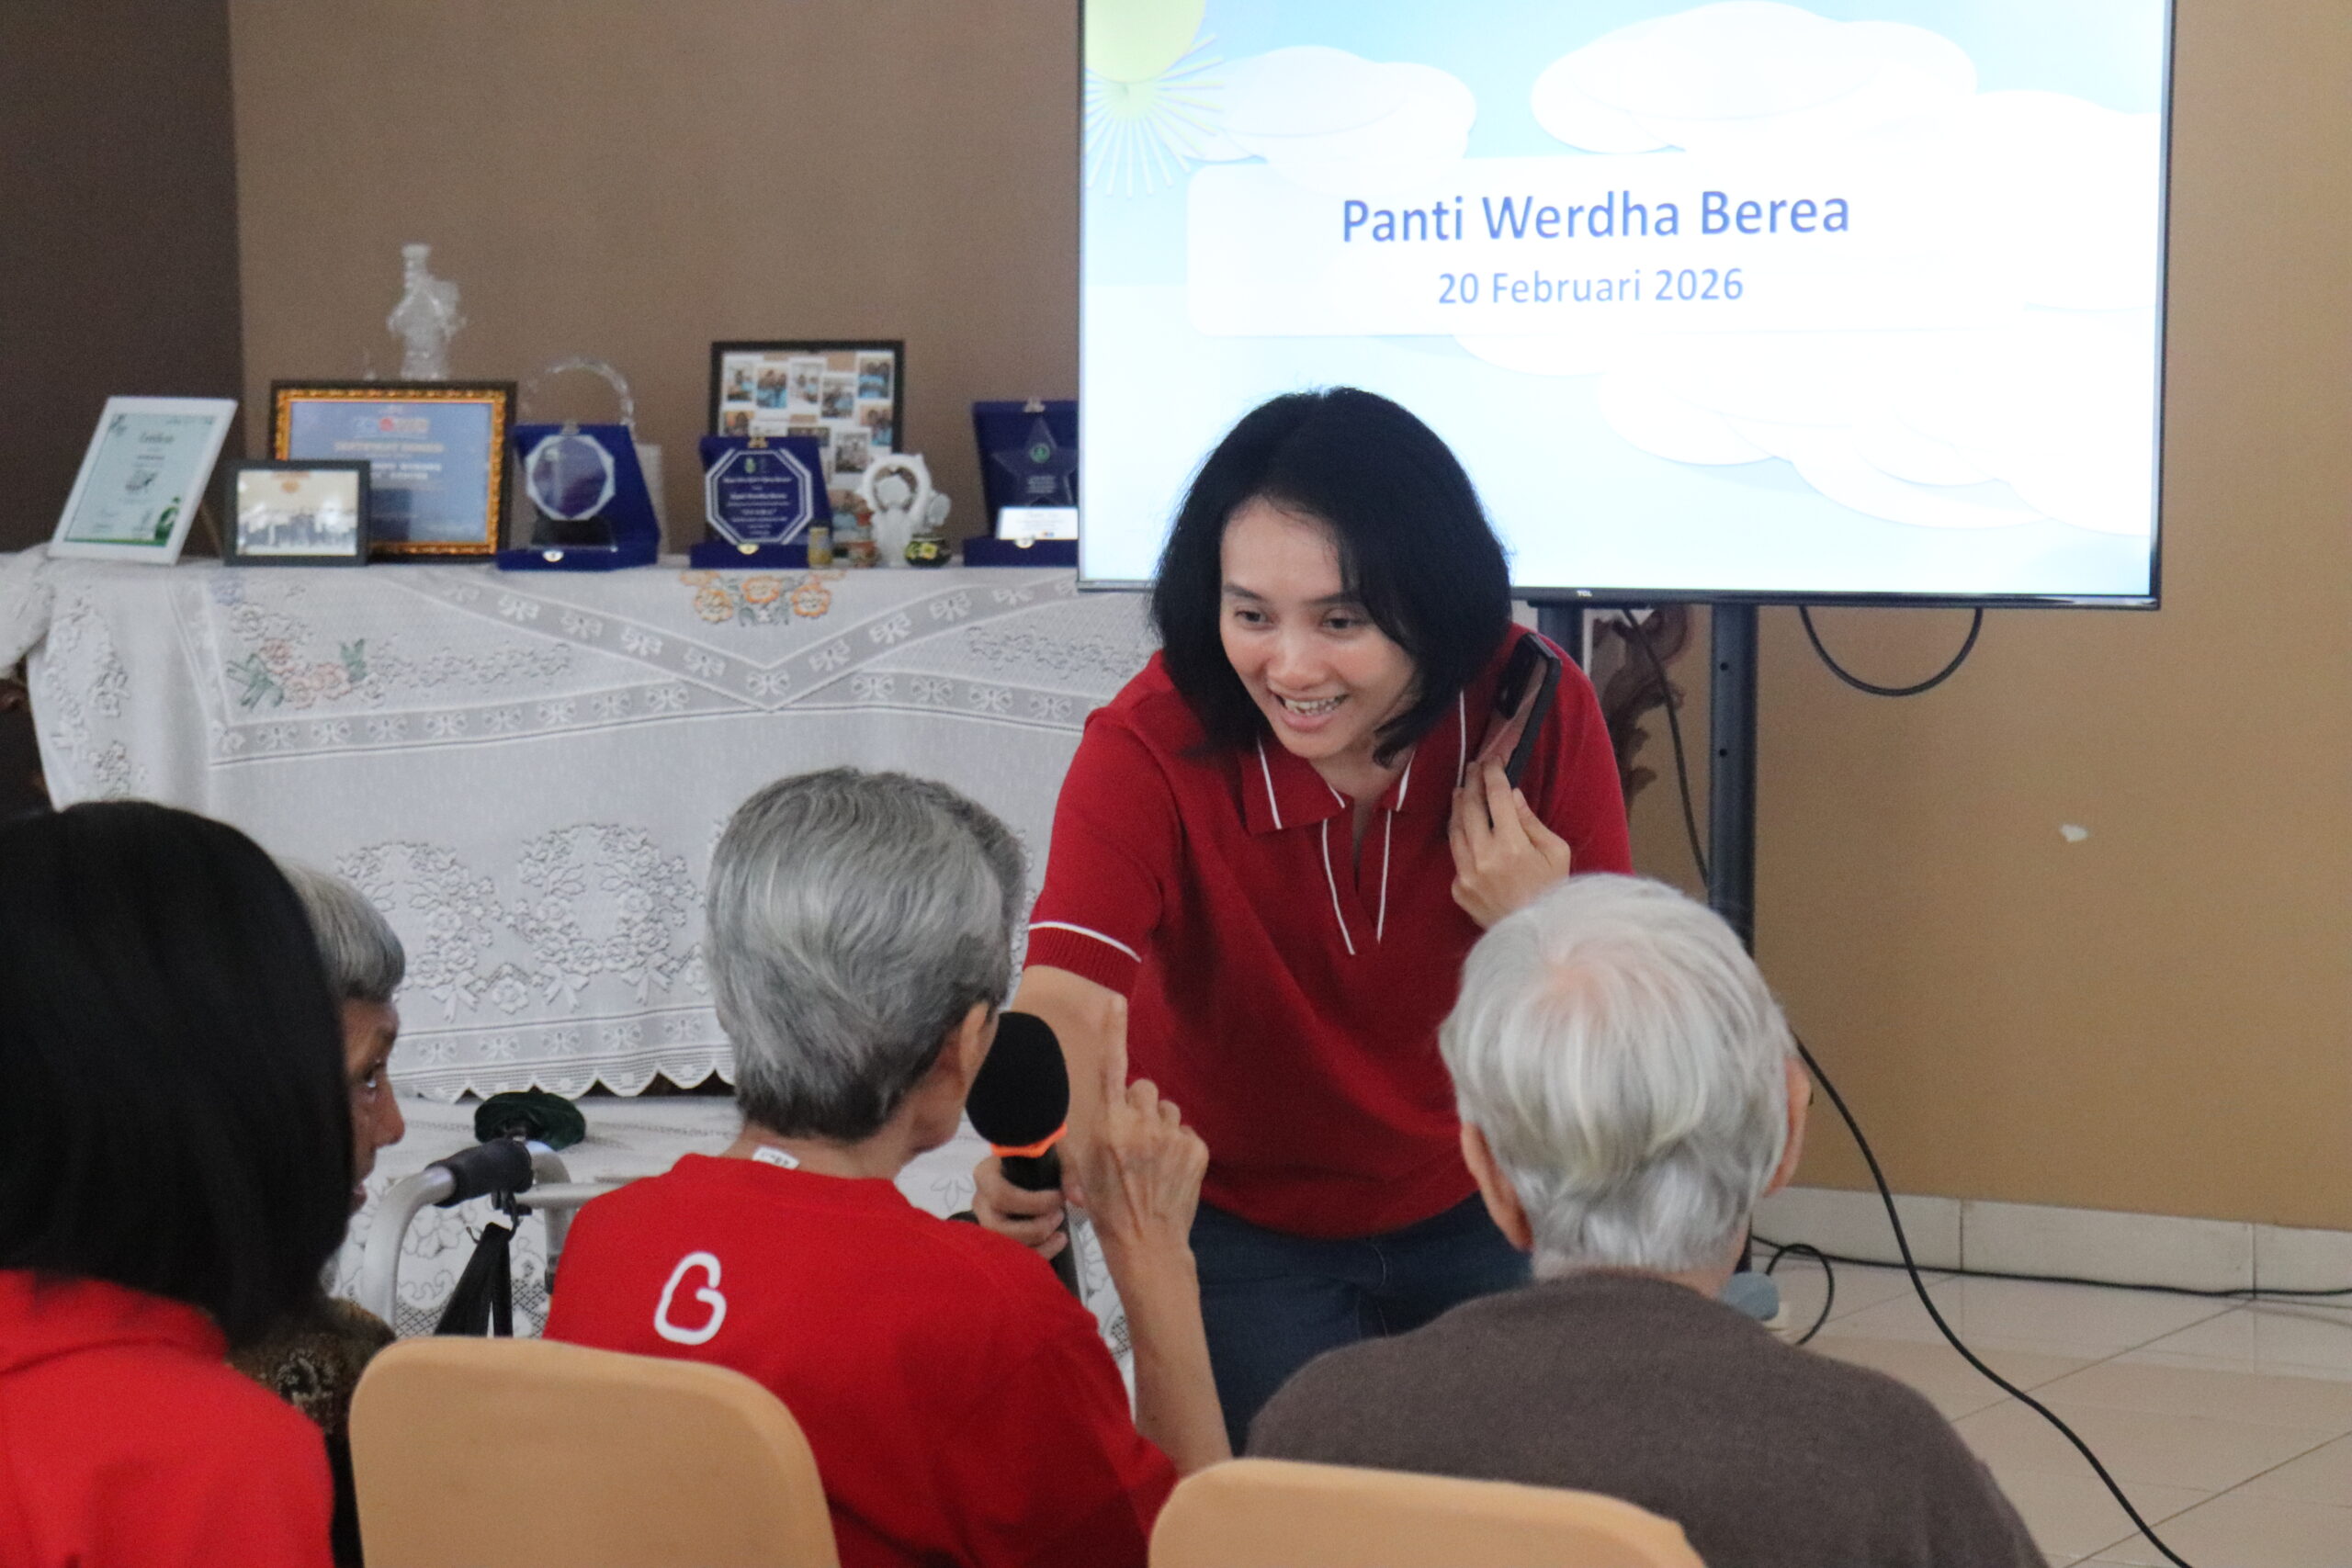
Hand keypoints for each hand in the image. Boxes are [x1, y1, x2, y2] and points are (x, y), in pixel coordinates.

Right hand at [972, 1154, 1067, 1260]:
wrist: (1035, 1168)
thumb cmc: (1040, 1159)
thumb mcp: (1055, 1155)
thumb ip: (1068, 1172)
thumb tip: (1078, 1199)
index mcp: (986, 1175)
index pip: (1001, 1195)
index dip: (1033, 1203)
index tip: (1059, 1197)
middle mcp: (981, 1201)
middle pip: (998, 1227)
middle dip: (1034, 1228)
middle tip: (1060, 1215)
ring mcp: (986, 1222)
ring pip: (1003, 1246)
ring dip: (1036, 1243)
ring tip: (1060, 1233)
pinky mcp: (997, 1239)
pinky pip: (1012, 1257)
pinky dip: (1037, 1255)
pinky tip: (1056, 1242)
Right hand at [1072, 1000, 1207, 1261]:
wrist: (1146, 1244)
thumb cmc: (1106, 1206)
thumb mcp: (1083, 1165)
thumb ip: (1096, 1125)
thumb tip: (1111, 1100)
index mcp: (1108, 1125)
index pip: (1111, 1068)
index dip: (1112, 1033)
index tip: (1115, 1002)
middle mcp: (1141, 1124)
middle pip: (1144, 1088)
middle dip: (1138, 1105)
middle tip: (1131, 1137)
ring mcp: (1172, 1136)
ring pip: (1167, 1109)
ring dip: (1159, 1125)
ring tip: (1151, 1158)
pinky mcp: (1196, 1149)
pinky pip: (1185, 1131)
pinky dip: (1178, 1145)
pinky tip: (1169, 1170)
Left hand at [1449, 759, 1573, 927]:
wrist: (1536, 936)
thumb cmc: (1553, 891)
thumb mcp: (1556, 853)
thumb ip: (1532, 822)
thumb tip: (1513, 795)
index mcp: (1512, 845)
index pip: (1497, 797)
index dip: (1493, 774)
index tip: (1493, 760)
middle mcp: (1484, 857)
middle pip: (1471, 807)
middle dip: (1473, 782)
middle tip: (1474, 767)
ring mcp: (1467, 874)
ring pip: (1455, 829)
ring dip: (1459, 805)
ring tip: (1463, 789)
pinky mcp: (1458, 889)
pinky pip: (1456, 854)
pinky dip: (1459, 836)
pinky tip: (1463, 825)